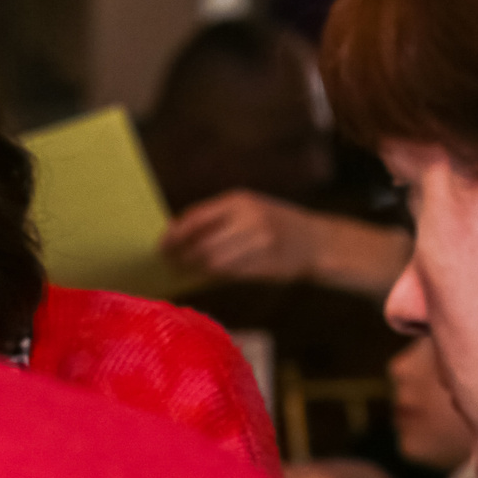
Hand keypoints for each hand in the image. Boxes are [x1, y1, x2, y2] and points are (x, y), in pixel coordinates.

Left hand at [162, 192, 410, 297]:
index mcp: (240, 201)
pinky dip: (214, 275)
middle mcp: (250, 220)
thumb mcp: (249, 209)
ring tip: (187, 270)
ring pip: (213, 262)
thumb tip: (175, 233)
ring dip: (197, 269)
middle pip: (202, 245)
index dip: (175, 235)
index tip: (161, 246)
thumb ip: (217, 219)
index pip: (196, 219)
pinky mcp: (265, 264)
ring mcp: (260, 243)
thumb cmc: (276, 224)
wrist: (316, 241)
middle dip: (183, 257)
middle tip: (172, 264)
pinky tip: (209, 274)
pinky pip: (229, 274)